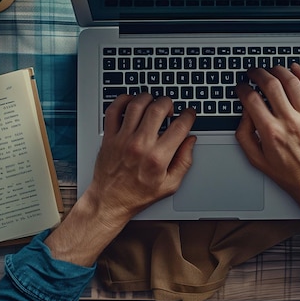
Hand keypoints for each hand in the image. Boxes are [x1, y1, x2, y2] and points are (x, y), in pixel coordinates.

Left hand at [87, 93, 196, 220]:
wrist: (110, 202)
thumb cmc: (138, 195)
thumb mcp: (170, 185)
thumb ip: (184, 161)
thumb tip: (190, 140)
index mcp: (158, 158)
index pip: (179, 126)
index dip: (189, 115)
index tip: (189, 114)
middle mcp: (140, 145)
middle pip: (158, 108)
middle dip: (169, 103)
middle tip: (170, 108)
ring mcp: (122, 139)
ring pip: (137, 104)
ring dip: (148, 98)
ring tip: (153, 104)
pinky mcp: (109, 137)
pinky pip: (114, 110)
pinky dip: (123, 100)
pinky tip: (131, 103)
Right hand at [235, 65, 299, 242]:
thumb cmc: (287, 172)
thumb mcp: (256, 159)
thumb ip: (245, 135)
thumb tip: (244, 113)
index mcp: (271, 132)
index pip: (252, 100)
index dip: (243, 89)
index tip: (241, 87)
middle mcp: (289, 122)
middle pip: (271, 85)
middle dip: (258, 74)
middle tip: (253, 72)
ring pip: (291, 82)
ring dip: (278, 70)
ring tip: (271, 69)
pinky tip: (295, 69)